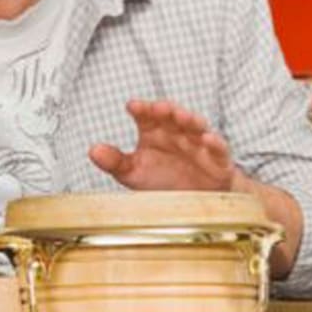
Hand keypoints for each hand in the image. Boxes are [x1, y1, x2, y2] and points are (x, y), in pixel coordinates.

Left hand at [89, 100, 236, 190]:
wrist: (194, 205)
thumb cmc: (162, 182)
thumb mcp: (134, 174)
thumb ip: (115, 162)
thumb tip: (93, 150)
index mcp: (154, 132)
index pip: (147, 115)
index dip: (142, 109)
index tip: (133, 106)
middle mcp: (177, 134)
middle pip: (173, 115)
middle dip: (167, 109)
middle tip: (160, 107)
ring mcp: (198, 144)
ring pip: (196, 126)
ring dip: (190, 119)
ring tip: (182, 116)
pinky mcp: (217, 160)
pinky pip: (219, 148)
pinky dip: (215, 142)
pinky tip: (208, 138)